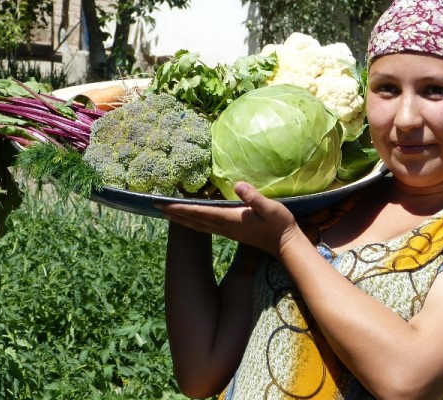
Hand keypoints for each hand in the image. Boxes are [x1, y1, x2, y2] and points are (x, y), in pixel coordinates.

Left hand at [158, 182, 302, 256]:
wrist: (286, 245)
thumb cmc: (280, 225)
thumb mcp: (271, 208)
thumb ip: (254, 198)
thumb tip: (238, 184)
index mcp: (230, 219)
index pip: (200, 212)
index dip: (181, 207)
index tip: (164, 203)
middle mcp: (224, 227)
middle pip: (193, 219)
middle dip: (174, 213)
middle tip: (155, 206)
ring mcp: (227, 232)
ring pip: (197, 225)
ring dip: (181, 219)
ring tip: (166, 214)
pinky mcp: (231, 233)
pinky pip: (205, 227)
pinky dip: (193, 222)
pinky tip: (190, 220)